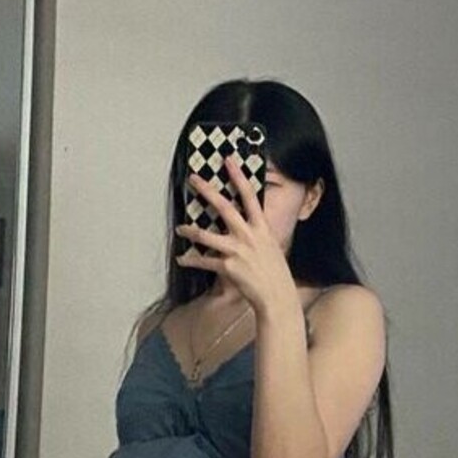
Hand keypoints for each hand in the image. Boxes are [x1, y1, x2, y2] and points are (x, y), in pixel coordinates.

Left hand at [175, 155, 296, 319]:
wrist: (277, 297)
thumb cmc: (275, 275)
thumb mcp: (272, 248)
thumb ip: (257, 236)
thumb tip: (246, 229)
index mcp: (261, 228)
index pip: (249, 195)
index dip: (238, 176)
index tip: (228, 160)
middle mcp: (248, 235)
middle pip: (224, 207)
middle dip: (207, 190)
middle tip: (194, 179)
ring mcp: (237, 250)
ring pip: (206, 235)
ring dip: (190, 231)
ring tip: (180, 229)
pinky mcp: (228, 267)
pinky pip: (204, 261)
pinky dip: (191, 260)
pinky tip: (182, 259)